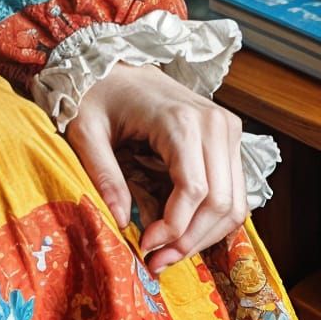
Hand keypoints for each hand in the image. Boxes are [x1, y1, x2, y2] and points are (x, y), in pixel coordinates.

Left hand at [66, 62, 247, 274]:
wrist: (111, 59)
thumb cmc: (95, 91)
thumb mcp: (85, 130)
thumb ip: (103, 173)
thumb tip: (121, 220)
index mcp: (180, 119)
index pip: (195, 192)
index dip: (174, 229)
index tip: (145, 246)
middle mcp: (214, 123)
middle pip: (222, 203)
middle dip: (191, 240)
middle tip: (157, 260)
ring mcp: (226, 129)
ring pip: (235, 203)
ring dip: (205, 236)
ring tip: (167, 252)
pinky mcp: (226, 137)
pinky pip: (232, 191)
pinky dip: (212, 219)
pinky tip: (181, 231)